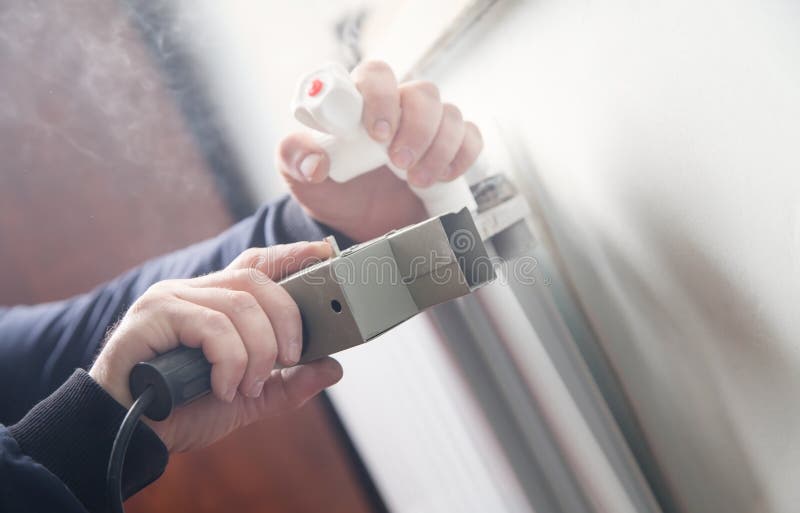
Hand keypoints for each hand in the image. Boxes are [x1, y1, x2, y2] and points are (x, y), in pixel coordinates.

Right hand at [89, 242, 340, 451]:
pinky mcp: (152, 316)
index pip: (257, 265)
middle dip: (286, 320)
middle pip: (256, 280)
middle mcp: (193, 291)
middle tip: (291, 359)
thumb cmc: (181, 411)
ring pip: (239, 304)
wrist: (129, 435)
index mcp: (215, 303)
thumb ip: (287, 385)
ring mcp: (170, 299)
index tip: (323, 253)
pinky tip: (222, 387)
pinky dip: (229, 360)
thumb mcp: (247, 399)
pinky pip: (212, 326)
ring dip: (258, 351)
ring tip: (248, 386)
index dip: (291, 254)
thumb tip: (331, 369)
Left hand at [277, 60, 482, 241]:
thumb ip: (294, 159)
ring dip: (440, 147)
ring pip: (451, 114)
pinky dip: (464, 155)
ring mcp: (428, 128)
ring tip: (418, 182)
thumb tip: (315, 162)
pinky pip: (471, 137)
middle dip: (417, 129)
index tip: (378, 134)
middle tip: (400, 165)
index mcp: (361, 102)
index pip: (377, 74)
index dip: (382, 97)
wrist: (358, 225)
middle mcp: (399, 108)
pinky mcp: (450, 150)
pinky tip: (445, 177)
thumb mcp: (299, 177)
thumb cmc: (330, 190)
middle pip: (423, 93)